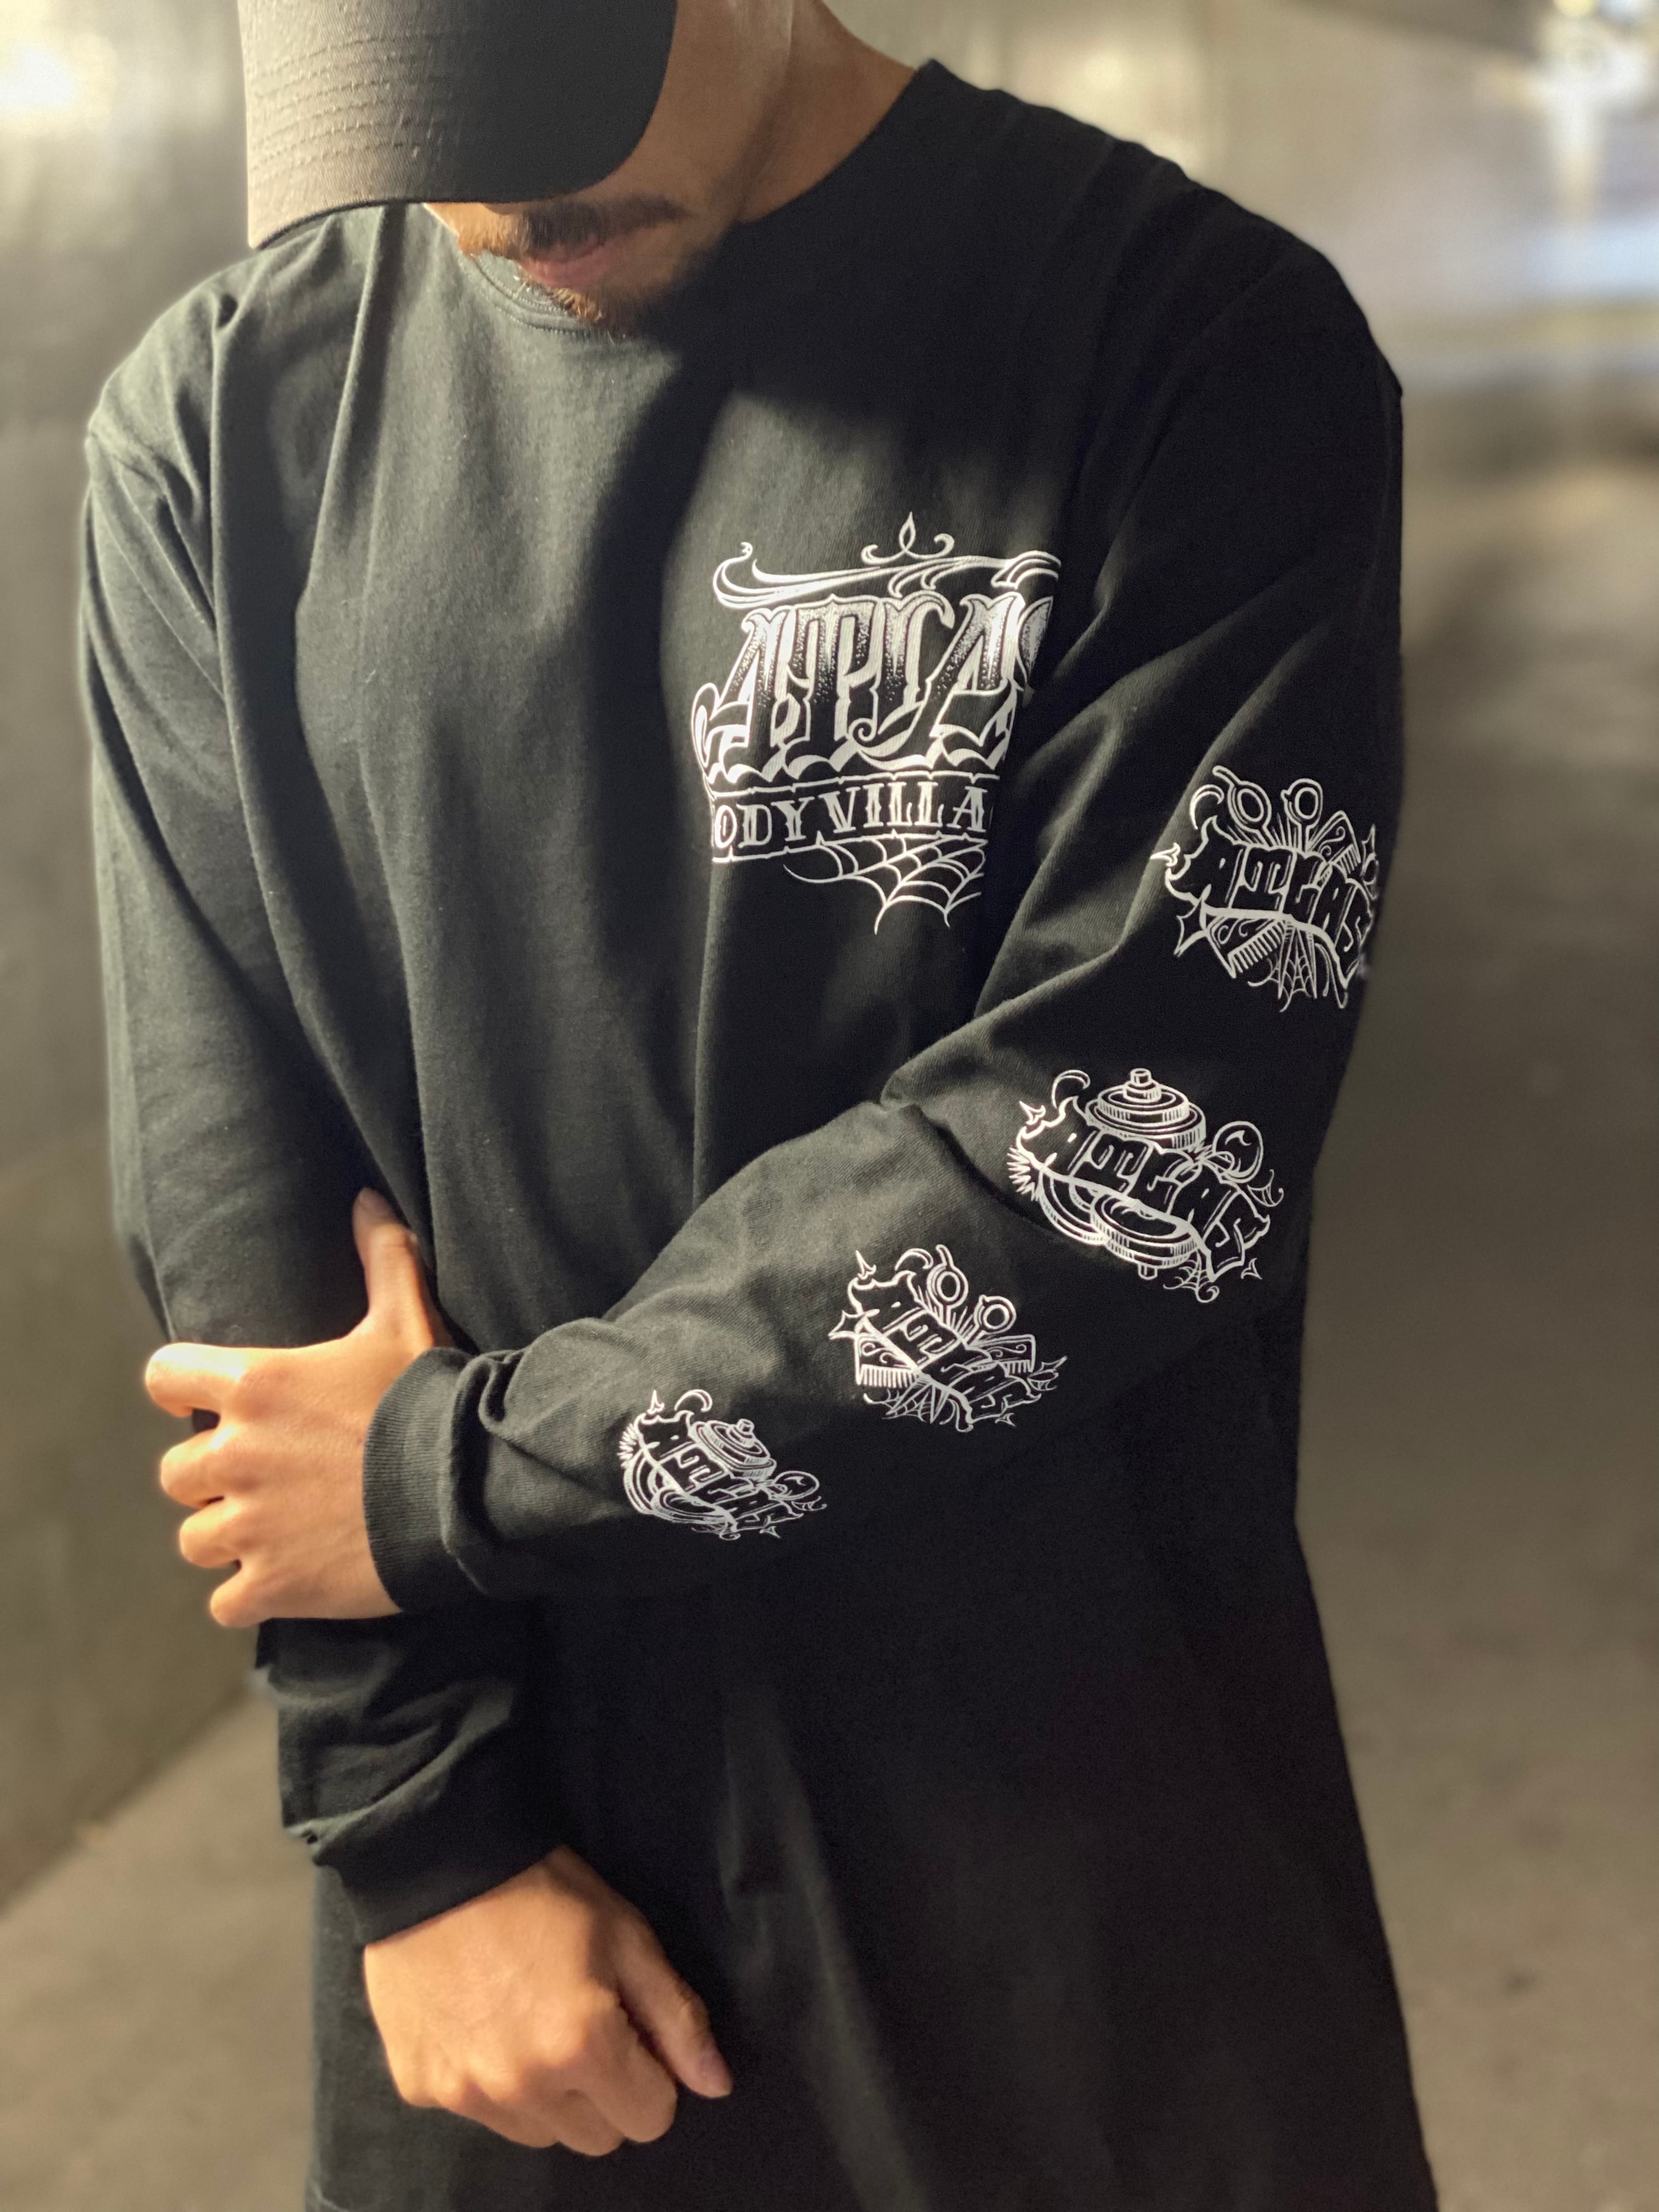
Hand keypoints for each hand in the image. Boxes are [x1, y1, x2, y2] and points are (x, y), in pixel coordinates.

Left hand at [144, 1189, 448, 1626]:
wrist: (466, 1490)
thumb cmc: (428, 1401)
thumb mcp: (406, 1321)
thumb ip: (382, 1258)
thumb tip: (367, 1198)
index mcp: (253, 1386)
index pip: (164, 1377)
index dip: (182, 1389)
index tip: (209, 1403)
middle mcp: (234, 1455)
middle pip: (177, 1474)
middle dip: (214, 1479)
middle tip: (267, 1479)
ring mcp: (248, 1527)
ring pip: (196, 1539)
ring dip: (229, 1538)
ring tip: (277, 1533)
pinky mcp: (271, 1584)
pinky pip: (227, 1601)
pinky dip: (251, 1595)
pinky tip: (288, 1580)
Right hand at [365, 1847, 732, 2152]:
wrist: (435, 1859)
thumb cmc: (543, 1890)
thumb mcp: (627, 1936)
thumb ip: (676, 2017)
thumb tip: (717, 2084)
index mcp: (584, 2048)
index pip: (651, 2119)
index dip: (652, 2074)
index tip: (631, 2029)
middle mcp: (523, 2087)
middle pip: (595, 2138)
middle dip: (604, 2092)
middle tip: (583, 2024)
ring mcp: (464, 2094)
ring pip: (537, 2134)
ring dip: (547, 2095)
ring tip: (530, 2021)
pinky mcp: (419, 2087)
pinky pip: (477, 2112)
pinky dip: (487, 2082)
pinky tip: (481, 2021)